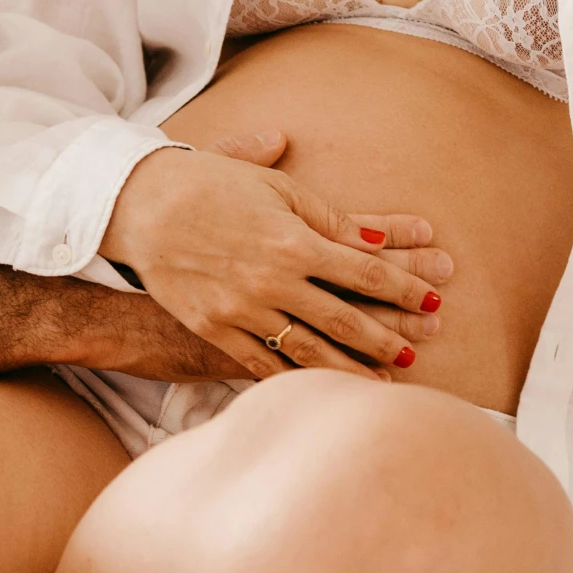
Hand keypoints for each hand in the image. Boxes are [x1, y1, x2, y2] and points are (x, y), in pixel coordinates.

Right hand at [100, 134, 452, 380]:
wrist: (138, 205)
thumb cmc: (210, 183)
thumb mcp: (275, 187)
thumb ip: (329, 216)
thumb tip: (380, 242)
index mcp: (293, 240)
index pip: (366, 272)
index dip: (407, 287)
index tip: (435, 298)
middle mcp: (272, 281)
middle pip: (347, 320)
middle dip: (390, 337)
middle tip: (420, 347)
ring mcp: (242, 311)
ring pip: (310, 353)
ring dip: (353, 370)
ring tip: (385, 383)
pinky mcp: (214, 330)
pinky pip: (264, 366)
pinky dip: (298, 380)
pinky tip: (323, 389)